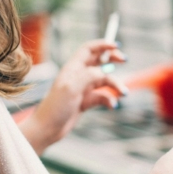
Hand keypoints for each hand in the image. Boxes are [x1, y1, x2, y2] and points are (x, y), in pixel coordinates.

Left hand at [18, 39, 126, 154]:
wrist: (48, 129)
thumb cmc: (55, 106)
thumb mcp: (72, 88)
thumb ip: (89, 76)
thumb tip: (105, 71)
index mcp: (73, 68)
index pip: (89, 49)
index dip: (102, 44)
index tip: (116, 45)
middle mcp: (79, 75)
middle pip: (99, 60)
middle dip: (112, 58)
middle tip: (124, 59)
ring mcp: (83, 88)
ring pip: (104, 80)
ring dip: (115, 84)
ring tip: (124, 93)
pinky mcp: (87, 101)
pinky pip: (103, 96)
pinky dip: (110, 99)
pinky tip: (112, 105)